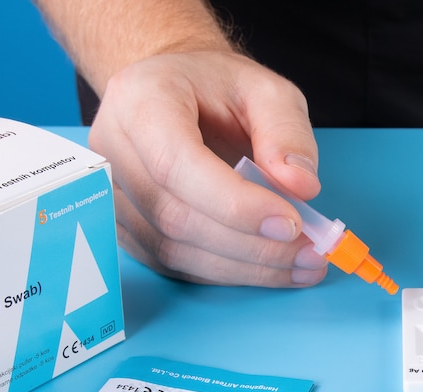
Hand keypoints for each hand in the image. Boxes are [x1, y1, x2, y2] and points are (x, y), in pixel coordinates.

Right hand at [90, 50, 328, 285]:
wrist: (178, 93)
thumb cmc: (219, 87)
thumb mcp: (267, 90)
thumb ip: (287, 132)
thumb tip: (302, 187)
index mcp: (140, 99)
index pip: (176, 164)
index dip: (234, 204)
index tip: (291, 224)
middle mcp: (112, 149)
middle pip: (174, 215)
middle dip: (250, 244)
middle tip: (311, 253)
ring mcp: (110, 194)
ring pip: (173, 248)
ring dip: (244, 267)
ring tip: (302, 264)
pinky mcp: (125, 227)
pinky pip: (173, 263)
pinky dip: (227, 272)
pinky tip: (271, 268)